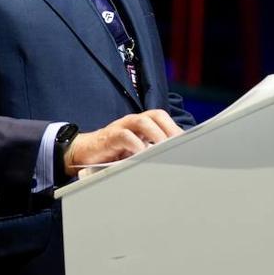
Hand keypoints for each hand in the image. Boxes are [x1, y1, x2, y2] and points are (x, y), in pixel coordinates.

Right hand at [65, 110, 182, 175]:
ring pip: (142, 121)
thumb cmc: (113, 152)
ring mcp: (121, 127)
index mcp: (142, 123)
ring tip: (164, 148)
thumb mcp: (136, 151)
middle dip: (169, 129)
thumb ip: (151, 151)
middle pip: (156, 115)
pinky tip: (142, 154)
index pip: (163, 119)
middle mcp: (133, 122)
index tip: (189, 142)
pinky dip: (136, 144)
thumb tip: (174, 159)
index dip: (176, 128)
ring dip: (156, 134)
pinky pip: (125, 136)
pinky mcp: (110, 137)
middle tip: (178, 145)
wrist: (84, 152)